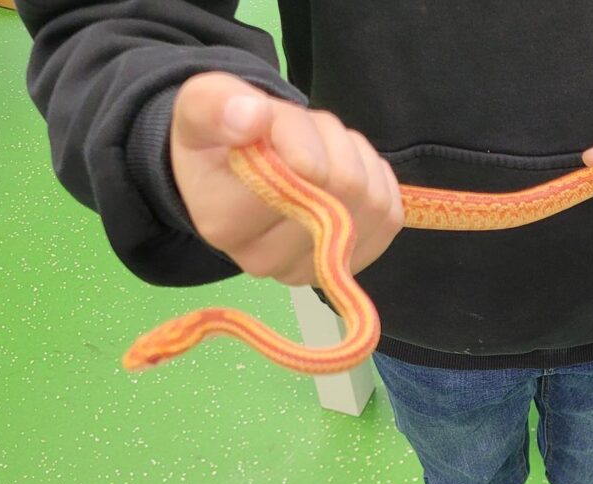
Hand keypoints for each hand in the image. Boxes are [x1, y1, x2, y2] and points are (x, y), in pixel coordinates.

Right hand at [171, 72, 403, 284]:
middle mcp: (266, 261)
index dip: (300, 134)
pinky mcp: (346, 266)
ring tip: (321, 148)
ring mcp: (309, 270)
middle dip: (331, 142)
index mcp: (225, 223)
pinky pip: (389, 217)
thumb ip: (217, 104)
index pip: (297, 176)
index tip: (273, 117)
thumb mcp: (202, 105)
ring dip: (356, 158)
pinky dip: (377, 182)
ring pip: (373, 201)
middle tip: (302, 131)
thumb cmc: (218, 139)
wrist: (231, 176)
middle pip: (345, 188)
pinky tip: (344, 169)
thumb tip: (251, 118)